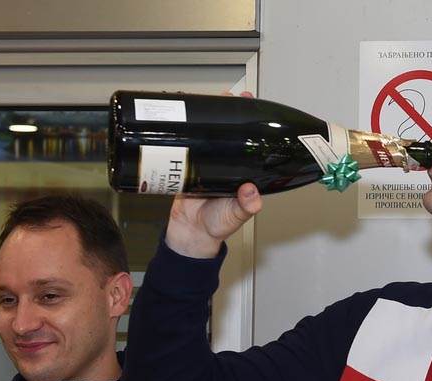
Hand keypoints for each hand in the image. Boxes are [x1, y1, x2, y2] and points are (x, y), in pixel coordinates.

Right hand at [165, 90, 262, 258]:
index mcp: (243, 171)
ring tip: (204, 98)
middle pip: (229, 131)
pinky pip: (186, 143)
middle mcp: (227, 163)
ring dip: (206, 115)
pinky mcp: (186, 164)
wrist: (189, 234)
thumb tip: (251, 193)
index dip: (251, 122)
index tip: (250, 103)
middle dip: (228, 110)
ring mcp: (206, 161)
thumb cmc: (217, 226)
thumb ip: (245, 206)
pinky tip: (180, 115)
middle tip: (227, 94)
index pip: (250, 141)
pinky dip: (184, 129)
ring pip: (208, 133)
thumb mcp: (235, 216)